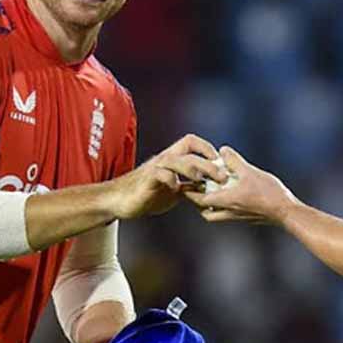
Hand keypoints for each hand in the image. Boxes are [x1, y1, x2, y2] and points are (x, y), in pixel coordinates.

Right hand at [109, 134, 227, 218]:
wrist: (120, 200)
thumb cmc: (148, 193)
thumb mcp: (175, 190)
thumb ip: (190, 185)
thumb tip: (210, 187)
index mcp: (172, 159)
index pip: (191, 142)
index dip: (207, 148)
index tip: (221, 162)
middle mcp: (165, 160)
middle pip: (189, 152)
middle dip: (208, 164)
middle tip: (222, 177)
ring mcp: (155, 169)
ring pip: (176, 160)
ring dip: (192, 169)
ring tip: (203, 181)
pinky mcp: (146, 180)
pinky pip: (160, 174)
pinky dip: (170, 179)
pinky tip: (177, 188)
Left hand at [184, 146, 297, 224]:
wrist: (286, 212)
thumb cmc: (268, 193)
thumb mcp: (250, 172)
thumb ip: (235, 161)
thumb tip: (223, 150)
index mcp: (227, 201)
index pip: (200, 199)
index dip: (190, 192)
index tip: (185, 183)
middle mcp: (229, 212)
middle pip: (205, 212)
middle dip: (198, 203)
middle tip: (196, 190)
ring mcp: (238, 217)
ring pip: (216, 216)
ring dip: (210, 207)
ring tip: (211, 193)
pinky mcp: (246, 218)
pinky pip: (227, 215)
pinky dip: (222, 208)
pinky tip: (229, 196)